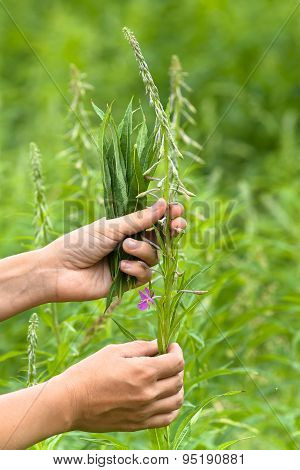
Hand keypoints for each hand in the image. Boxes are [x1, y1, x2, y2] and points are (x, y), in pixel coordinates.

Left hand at [40, 198, 185, 301]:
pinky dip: (137, 269)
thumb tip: (164, 204)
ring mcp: (131, 263)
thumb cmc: (81, 243)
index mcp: (126, 227)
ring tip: (125, 248)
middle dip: (171, 232)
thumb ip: (139, 220)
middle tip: (176, 226)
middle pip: (162, 238)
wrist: (59, 270)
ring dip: (144, 251)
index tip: (177, 210)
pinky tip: (122, 267)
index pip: (154, 220)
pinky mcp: (127, 282)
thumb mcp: (111, 227)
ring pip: (155, 257)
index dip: (168, 216)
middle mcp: (131, 244)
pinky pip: (146, 275)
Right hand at [55, 340, 183, 431]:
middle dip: (176, 366)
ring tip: (168, 378)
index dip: (176, 350)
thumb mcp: (114, 351)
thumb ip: (141, 347)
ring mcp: (145, 411)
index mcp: (144, 372)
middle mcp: (148, 393)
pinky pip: (167, 418)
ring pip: (177, 400)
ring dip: (177, 386)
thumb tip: (159, 345)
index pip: (176, 362)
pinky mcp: (139, 424)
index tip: (170, 345)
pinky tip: (166, 398)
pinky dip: (173, 407)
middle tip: (166, 359)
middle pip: (178, 379)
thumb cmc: (89, 372)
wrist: (69, 402)